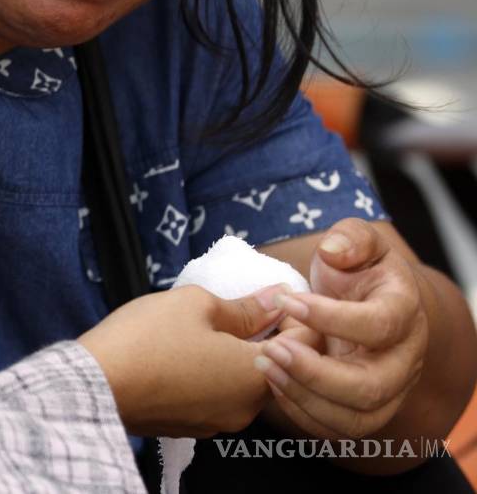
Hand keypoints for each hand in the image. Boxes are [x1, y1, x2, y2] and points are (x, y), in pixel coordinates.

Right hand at [78, 283, 294, 436]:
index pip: (309, 344)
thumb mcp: (196, 304)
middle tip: (243, 305)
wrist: (95, 385)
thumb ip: (245, 306)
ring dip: (239, 354)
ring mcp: (219, 421)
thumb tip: (277, 299)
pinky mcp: (193, 426)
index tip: (276, 294)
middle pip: (281, 367)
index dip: (299, 314)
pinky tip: (188, 351)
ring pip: (246, 382)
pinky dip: (215, 373)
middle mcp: (247, 408)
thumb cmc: (146, 339)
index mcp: (257, 375)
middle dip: (269, 335)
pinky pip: (219, 395)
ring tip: (210, 326)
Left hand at [256, 218, 428, 439]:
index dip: (330, 317)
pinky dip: (302, 414)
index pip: (378, 326)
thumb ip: (351, 237)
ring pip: (354, 419)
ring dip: (303, 397)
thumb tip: (334, 250)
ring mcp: (386, 392)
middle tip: (269, 348)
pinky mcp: (364, 412)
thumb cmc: (356, 271)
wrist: (365, 303)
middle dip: (314, 373)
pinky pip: (337, 431)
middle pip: (369, 386)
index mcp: (403, 314)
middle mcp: (403, 361)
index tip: (285, 300)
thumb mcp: (357, 241)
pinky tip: (273, 384)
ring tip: (263, 366)